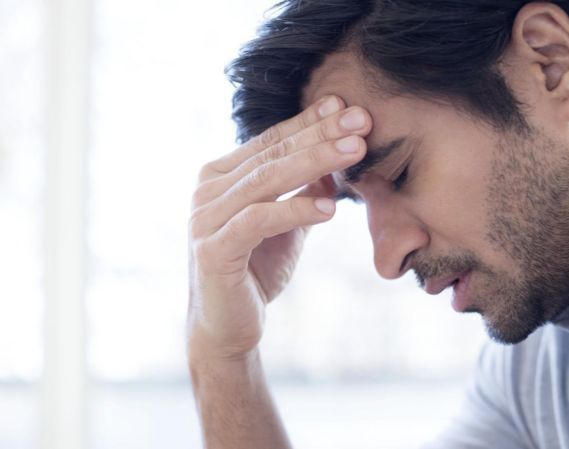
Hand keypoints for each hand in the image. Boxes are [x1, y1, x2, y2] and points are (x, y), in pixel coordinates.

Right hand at [186, 96, 370, 360]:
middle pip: (272, 154)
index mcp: (222, 177)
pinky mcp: (212, 250)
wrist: (228, 326)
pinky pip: (258, 221)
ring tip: (355, 151)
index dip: (310, 122)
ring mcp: (206, 219)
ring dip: (314, 161)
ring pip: (266, 180)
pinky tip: (330, 207)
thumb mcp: (287, 224)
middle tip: (362, 119)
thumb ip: (303, 191)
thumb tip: (334, 161)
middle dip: (321, 134)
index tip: (347, 106)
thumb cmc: (256, 270)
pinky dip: (295, 210)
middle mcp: (208, 191)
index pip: (272, 141)